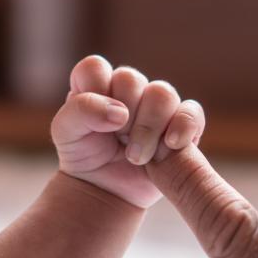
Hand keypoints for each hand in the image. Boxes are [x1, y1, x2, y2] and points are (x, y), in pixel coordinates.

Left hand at [51, 55, 204, 207]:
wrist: (104, 190)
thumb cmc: (82, 155)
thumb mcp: (65, 133)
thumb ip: (81, 111)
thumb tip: (120, 112)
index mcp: (96, 83)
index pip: (95, 67)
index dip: (94, 93)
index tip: (92, 121)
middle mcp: (128, 88)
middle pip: (131, 80)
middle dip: (121, 116)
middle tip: (116, 141)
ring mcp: (156, 105)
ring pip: (162, 94)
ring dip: (147, 128)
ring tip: (135, 157)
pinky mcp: (180, 125)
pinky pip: (192, 112)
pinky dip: (182, 127)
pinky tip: (168, 146)